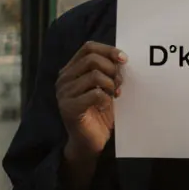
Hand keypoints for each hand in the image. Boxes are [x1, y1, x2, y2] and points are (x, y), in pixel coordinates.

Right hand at [56, 42, 124, 159]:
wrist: (91, 141)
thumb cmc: (101, 112)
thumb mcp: (106, 87)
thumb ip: (109, 71)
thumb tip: (123, 57)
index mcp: (71, 70)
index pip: (88, 47)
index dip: (108, 50)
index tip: (125, 59)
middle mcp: (64, 79)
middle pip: (92, 59)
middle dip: (112, 69)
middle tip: (120, 84)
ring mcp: (64, 94)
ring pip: (95, 76)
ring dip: (111, 85)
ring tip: (114, 95)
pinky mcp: (69, 108)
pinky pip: (95, 94)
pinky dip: (107, 99)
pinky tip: (105, 107)